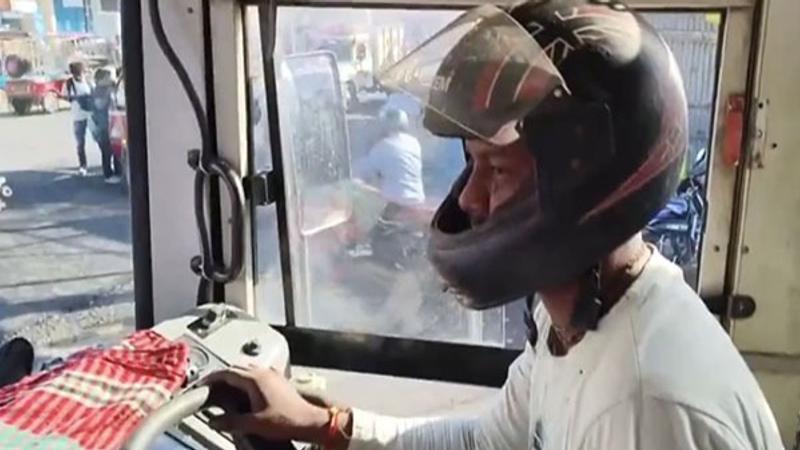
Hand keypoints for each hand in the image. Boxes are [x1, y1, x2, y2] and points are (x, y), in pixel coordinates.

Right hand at [203, 366, 330, 442]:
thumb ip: (231, 422)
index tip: (201, 385)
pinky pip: (257, 375)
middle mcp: (265, 372)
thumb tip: (215, 421)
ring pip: (247, 370)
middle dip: (221, 377)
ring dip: (234, 378)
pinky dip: (246, 381)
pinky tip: (245, 394)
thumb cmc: (288, 420)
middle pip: (236, 368)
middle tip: (209, 388)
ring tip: (224, 391)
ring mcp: (274, 375)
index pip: (227, 372)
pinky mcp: (280, 382)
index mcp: (256, 378)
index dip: (211, 379)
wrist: (310, 421)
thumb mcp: (254, 423)